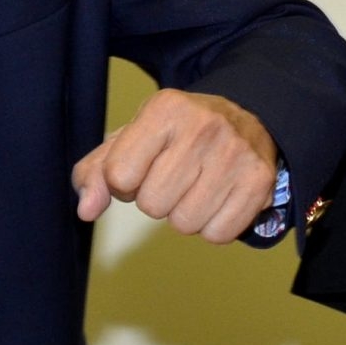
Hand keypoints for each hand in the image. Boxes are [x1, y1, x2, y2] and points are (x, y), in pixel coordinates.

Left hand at [71, 89, 278, 242]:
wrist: (247, 117)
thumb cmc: (180, 133)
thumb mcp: (134, 138)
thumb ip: (98, 172)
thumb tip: (86, 210)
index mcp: (165, 109)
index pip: (119, 175)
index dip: (125, 181)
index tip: (143, 166)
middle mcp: (203, 127)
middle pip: (152, 204)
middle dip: (156, 199)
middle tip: (174, 176)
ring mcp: (235, 155)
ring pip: (184, 224)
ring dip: (184, 214)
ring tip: (197, 185)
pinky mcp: (259, 182)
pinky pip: (217, 235)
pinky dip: (213, 225)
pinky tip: (219, 197)